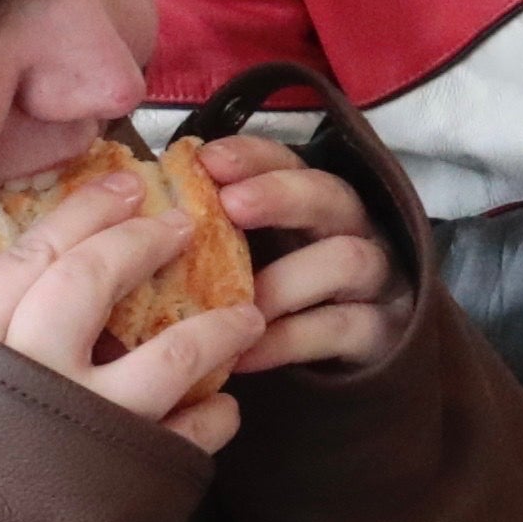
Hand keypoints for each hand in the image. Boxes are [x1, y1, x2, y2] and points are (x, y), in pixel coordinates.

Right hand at [0, 170, 266, 453]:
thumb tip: (20, 275)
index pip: (28, 258)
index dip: (82, 212)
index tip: (125, 183)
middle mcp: (25, 379)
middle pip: (90, 280)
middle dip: (143, 242)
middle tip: (182, 225)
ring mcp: (81, 428)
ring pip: (164, 355)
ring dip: (214, 330)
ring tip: (244, 318)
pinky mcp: (125, 479)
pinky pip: (191, 433)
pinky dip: (217, 416)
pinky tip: (225, 409)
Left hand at [197, 139, 402, 380]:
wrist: (335, 363)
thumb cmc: (273, 301)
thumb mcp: (245, 259)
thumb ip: (211, 235)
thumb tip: (141, 215)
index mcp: (310, 201)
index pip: (289, 161)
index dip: (251, 157)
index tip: (206, 162)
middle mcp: (350, 229)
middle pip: (331, 194)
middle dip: (280, 195)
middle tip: (230, 207)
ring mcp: (373, 280)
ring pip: (347, 259)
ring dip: (286, 279)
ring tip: (237, 303)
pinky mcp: (381, 331)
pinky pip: (340, 327)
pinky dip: (288, 340)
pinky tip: (244, 354)